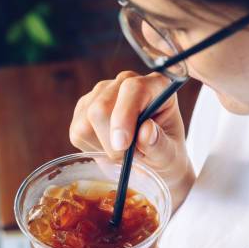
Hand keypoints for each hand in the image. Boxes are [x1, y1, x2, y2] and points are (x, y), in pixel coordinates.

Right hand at [69, 71, 194, 211]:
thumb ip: (160, 144)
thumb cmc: (167, 156)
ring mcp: (102, 93)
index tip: (123, 145)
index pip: (133, 89)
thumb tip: (146, 130)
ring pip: (87, 119)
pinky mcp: (84, 108)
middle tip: (129, 158)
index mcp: (156, 87)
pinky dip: (92, 148)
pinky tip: (109, 149)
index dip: (124, 116)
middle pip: (102, 106)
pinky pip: (78, 132)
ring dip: (103, 146)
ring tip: (123, 154)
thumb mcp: (171, 157)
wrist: (154, 164)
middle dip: (111, 141)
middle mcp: (126, 83)